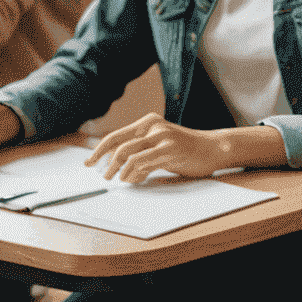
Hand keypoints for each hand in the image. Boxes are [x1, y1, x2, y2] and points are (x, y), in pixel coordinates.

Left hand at [89, 115, 234, 183]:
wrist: (213, 148)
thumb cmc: (184, 150)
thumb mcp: (159, 146)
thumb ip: (140, 152)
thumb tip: (116, 166)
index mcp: (147, 122)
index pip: (115, 136)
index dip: (98, 151)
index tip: (88, 163)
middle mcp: (153, 126)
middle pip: (119, 145)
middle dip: (106, 163)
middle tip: (104, 176)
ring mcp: (162, 136)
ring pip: (128, 154)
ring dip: (119, 170)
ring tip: (120, 179)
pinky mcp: (171, 148)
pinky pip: (143, 162)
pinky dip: (134, 173)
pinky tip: (135, 179)